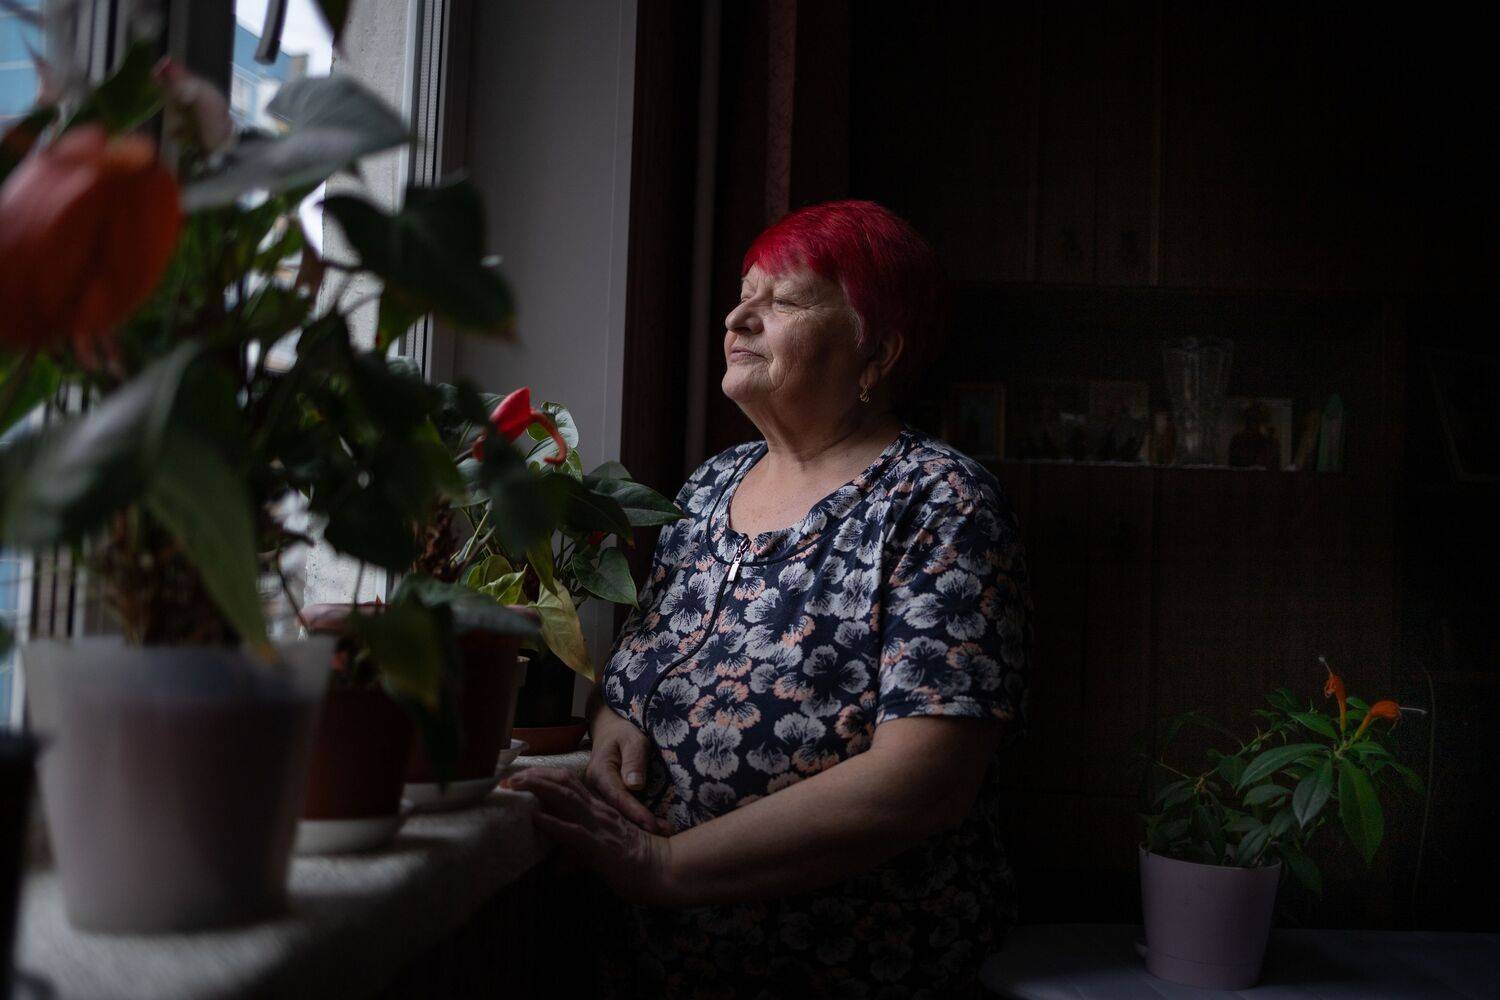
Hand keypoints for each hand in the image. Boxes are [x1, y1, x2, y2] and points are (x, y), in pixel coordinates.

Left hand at [501, 767, 674, 904]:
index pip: (569, 784)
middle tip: (509, 777)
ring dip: (538, 789)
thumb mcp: (603, 852)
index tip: (521, 776)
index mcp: (599, 809)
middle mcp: (598, 811)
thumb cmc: (636, 863)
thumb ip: (579, 855)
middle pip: (563, 783)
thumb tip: (557, 869)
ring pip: (565, 799)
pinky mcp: (598, 844)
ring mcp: (598, 825)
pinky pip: (572, 830)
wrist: (662, 869)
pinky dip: (552, 823)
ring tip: (516, 785)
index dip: (544, 777)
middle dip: (535, 777)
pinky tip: (536, 818)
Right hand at [586, 706, 672, 835]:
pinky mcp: (607, 800)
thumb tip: (635, 785)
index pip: (618, 798)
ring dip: (640, 826)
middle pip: (617, 812)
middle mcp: (595, 788)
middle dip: (640, 826)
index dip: (636, 813)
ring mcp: (599, 796)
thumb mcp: (632, 739)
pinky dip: (636, 821)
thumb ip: (634, 759)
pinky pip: (620, 812)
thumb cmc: (623, 734)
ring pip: (618, 816)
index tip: (653, 826)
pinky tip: (654, 828)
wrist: (610, 732)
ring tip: (665, 833)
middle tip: (666, 834)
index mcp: (599, 773)